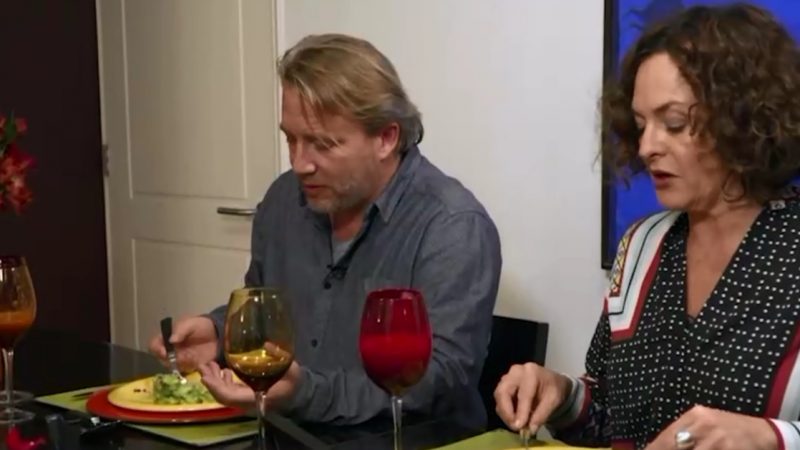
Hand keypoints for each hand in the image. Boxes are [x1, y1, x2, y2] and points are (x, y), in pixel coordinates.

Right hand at [147, 316, 217, 372]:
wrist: (217, 334)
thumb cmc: (201, 326)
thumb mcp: (191, 324)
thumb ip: (180, 330)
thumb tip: (171, 340)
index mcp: (167, 338)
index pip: (153, 345)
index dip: (156, 349)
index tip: (164, 352)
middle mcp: (169, 350)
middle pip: (160, 359)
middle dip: (168, 359)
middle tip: (180, 356)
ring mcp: (178, 359)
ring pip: (171, 366)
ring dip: (179, 363)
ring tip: (191, 356)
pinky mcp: (188, 366)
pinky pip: (183, 370)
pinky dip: (188, 366)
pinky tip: (196, 360)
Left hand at [198, 360, 302, 410]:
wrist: (298, 395)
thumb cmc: (294, 382)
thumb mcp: (292, 369)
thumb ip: (280, 357)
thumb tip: (266, 345)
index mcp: (256, 398)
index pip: (230, 397)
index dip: (216, 387)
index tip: (206, 376)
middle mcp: (248, 402)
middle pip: (223, 396)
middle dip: (211, 382)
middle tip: (203, 365)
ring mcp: (246, 400)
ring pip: (225, 394)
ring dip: (215, 381)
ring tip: (209, 365)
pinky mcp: (247, 395)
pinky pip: (230, 391)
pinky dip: (222, 381)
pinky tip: (223, 370)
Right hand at [493, 362, 571, 432]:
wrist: (550, 381)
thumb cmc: (552, 388)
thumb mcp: (554, 400)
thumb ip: (542, 414)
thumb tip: (530, 429)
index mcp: (531, 372)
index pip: (523, 393)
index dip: (521, 411)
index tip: (519, 426)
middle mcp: (515, 372)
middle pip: (503, 392)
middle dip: (507, 412)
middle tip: (514, 427)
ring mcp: (507, 377)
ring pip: (499, 396)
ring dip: (505, 413)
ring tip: (515, 425)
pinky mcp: (503, 385)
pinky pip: (499, 400)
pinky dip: (505, 412)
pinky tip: (514, 419)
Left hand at [645, 405, 776, 449]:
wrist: (762, 432)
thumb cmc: (729, 429)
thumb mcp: (706, 424)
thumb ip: (685, 432)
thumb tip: (659, 445)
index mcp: (695, 415)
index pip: (666, 436)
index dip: (654, 448)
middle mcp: (704, 424)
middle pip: (674, 446)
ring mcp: (717, 439)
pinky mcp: (728, 449)